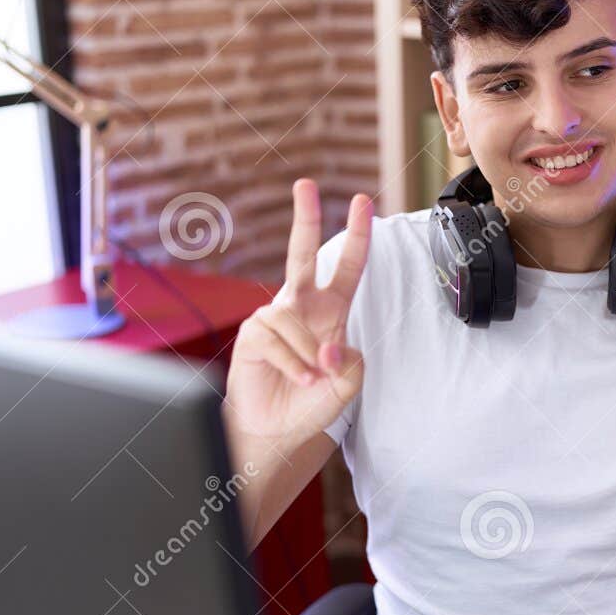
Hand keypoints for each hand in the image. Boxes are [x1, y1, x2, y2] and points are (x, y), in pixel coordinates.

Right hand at [226, 179, 371, 443]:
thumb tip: (327, 346)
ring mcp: (274, 318)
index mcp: (331, 311)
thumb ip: (350, 363)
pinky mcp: (252, 334)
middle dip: (305, 217)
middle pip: (302, 253)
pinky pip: (277, 339)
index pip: (347, 267)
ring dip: (307, 356)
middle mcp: (301, 307)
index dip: (358, 236)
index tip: (363, 202)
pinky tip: (297, 379)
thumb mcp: (348, 385)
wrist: (278, 431)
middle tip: (306, 184)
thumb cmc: (312, 403)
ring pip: (295, 321)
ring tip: (309, 378)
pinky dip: (292, 363)